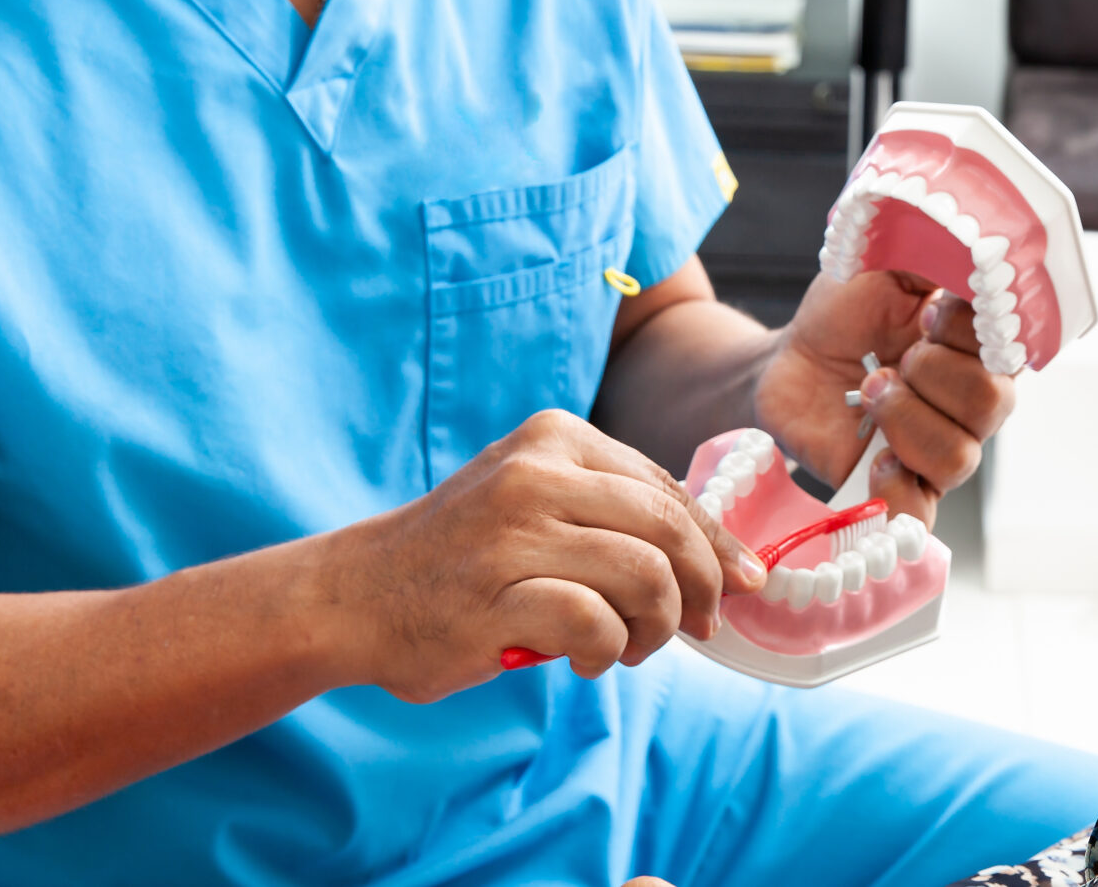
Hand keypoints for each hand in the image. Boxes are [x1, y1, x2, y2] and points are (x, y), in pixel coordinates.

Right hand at [318, 410, 765, 701]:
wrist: (353, 596)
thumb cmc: (461, 557)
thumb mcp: (536, 502)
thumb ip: (617, 514)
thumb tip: (727, 564)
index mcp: (556, 438)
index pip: (668, 489)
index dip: (718, 544)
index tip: (744, 585)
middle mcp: (537, 473)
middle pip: (668, 529)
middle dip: (700, 588)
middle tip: (696, 630)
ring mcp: (514, 533)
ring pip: (646, 575)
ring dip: (657, 627)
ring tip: (632, 647)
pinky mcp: (496, 595)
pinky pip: (596, 623)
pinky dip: (608, 650)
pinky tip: (586, 660)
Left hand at [755, 270, 1017, 523]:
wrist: (786, 364)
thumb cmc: (841, 314)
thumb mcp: (883, 261)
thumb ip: (933, 252)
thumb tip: (973, 244)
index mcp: (979, 345)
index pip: (1010, 346)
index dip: (968, 331)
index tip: (926, 313)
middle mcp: (973, 401)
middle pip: (994, 403)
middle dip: (932, 373)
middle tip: (890, 357)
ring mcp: (940, 448)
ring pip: (959, 457)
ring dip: (904, 419)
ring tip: (868, 394)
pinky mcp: (902, 488)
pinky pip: (923, 515)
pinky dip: (898, 490)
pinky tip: (876, 459)